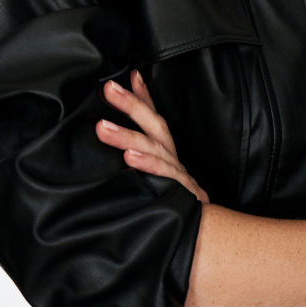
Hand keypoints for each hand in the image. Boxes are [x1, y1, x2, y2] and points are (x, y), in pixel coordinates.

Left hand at [96, 70, 208, 203]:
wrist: (202, 232)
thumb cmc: (173, 201)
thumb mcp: (156, 175)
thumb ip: (137, 154)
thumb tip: (110, 136)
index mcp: (164, 150)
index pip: (153, 116)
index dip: (143, 95)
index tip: (131, 74)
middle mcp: (171, 156)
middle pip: (153, 123)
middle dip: (131, 104)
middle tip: (109, 89)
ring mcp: (176, 172)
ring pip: (153, 147)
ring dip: (127, 135)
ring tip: (103, 127)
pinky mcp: (181, 191)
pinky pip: (163, 175)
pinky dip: (147, 164)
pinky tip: (130, 158)